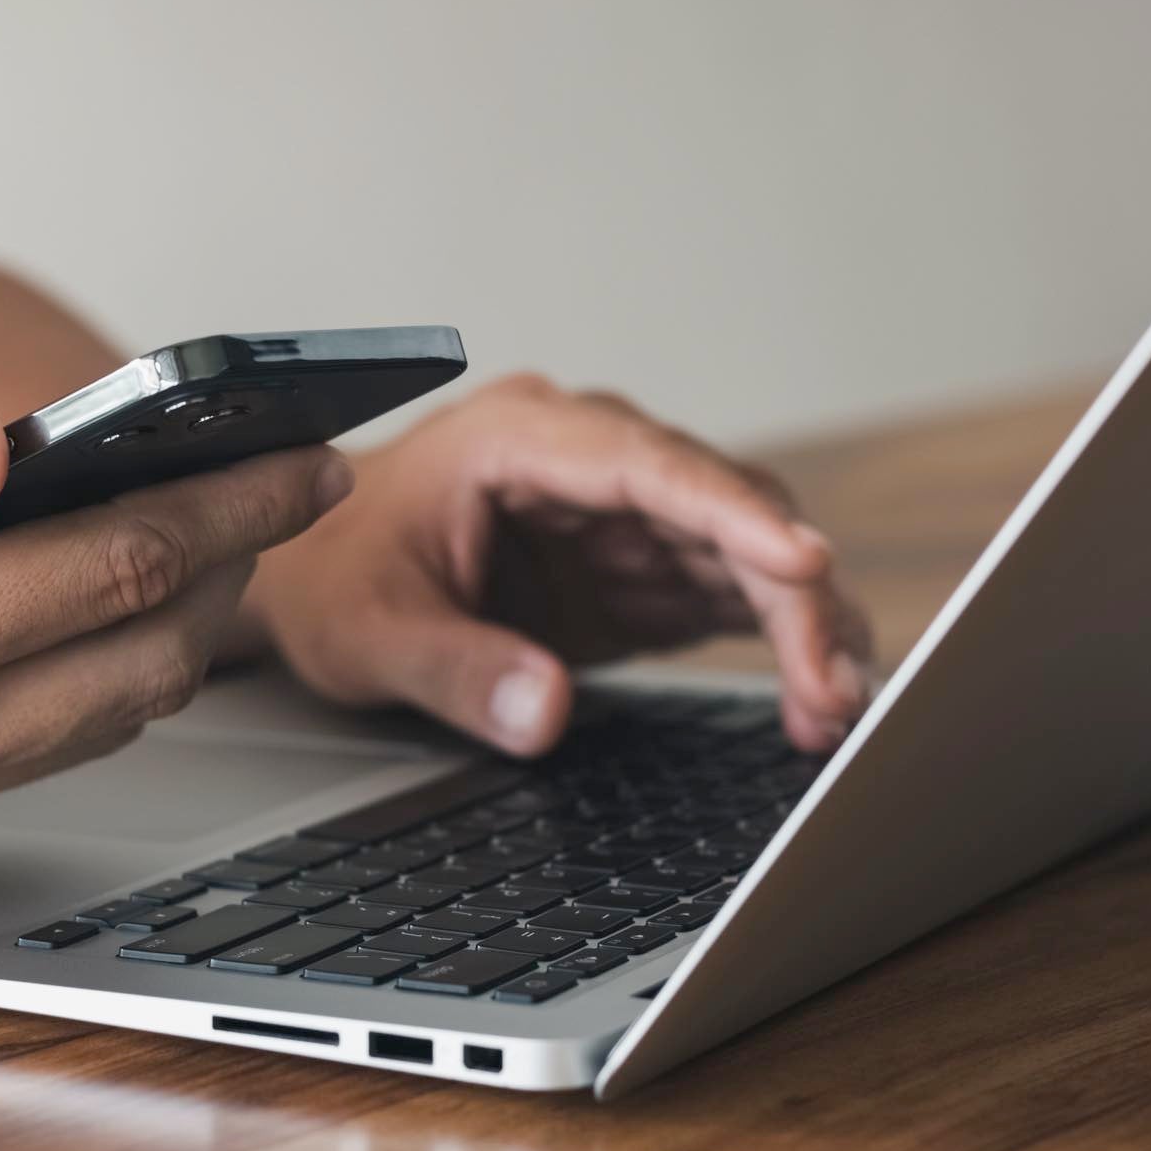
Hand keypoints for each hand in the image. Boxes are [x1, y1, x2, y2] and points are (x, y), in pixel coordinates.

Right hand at [0, 400, 349, 850]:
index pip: (115, 565)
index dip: (229, 503)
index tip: (306, 451)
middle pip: (142, 650)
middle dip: (238, 563)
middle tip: (296, 485)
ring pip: (107, 710)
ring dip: (185, 624)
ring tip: (228, 540)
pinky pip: (42, 740)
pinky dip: (112, 669)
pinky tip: (115, 614)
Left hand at [248, 374, 871, 755]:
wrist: (314, 573)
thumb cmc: (331, 574)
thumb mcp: (370, 632)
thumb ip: (455, 669)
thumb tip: (544, 710)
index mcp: (518, 440)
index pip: (646, 465)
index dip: (732, 513)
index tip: (805, 563)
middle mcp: (585, 460)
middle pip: (717, 509)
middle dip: (789, 596)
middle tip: (831, 691)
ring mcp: (618, 510)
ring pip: (741, 551)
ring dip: (798, 624)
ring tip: (836, 708)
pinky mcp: (634, 563)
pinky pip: (725, 590)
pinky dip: (773, 641)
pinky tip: (811, 696)